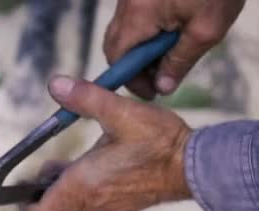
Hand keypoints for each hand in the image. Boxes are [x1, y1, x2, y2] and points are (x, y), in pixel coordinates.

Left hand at [28, 77, 191, 210]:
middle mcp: (95, 201)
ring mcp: (109, 207)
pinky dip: (78, 200)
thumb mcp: (121, 112)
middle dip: (42, 202)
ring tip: (62, 171)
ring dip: (59, 201)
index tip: (24, 187)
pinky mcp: (122, 206)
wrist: (195, 165)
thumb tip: (56, 84)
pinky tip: (86, 172)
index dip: (29, 203)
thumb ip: (86, 98)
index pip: (46, 210)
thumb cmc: (159, 141)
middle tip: (44, 175)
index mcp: (87, 183)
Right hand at [104, 0, 244, 98]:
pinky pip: (133, 17)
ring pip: (123, 30)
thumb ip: (180, 61)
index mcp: (138, 16)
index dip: (131, 80)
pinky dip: (145, 31)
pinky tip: (169, 33)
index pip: (118, 59)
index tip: (151, 92)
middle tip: (158, 77)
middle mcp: (127, 5)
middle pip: (115, 45)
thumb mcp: (206, 30)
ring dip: (140, 48)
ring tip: (168, 55)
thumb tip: (163, 87)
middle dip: (133, 65)